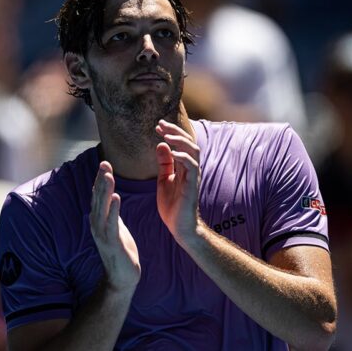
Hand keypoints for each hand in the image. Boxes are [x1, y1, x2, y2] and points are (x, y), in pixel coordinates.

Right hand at [90, 161, 140, 291]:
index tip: (105, 163)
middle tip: (105, 163)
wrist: (122, 277)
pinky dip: (113, 209)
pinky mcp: (111, 242)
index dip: (100, 180)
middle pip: (97, 198)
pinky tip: (116, 197)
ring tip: (109, 175)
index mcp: (99, 220)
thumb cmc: (121, 252)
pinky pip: (111, 222)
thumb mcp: (116, 228)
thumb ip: (112, 213)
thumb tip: (110, 197)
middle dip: (101, 180)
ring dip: (105, 191)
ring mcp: (102, 234)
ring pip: (102, 208)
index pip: (98, 196)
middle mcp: (97, 225)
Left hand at [155, 119, 200, 242]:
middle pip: (189, 142)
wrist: (179, 226)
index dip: (170, 132)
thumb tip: (161, 144)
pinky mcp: (192, 185)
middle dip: (175, 131)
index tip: (157, 126)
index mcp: (183, 167)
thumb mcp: (164, 179)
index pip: (180, 144)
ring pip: (193, 150)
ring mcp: (193, 176)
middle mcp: (190, 169)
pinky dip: (183, 157)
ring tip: (167, 135)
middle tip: (161, 124)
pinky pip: (192, 166)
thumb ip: (164, 163)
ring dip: (180, 140)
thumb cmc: (172, 205)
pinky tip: (173, 152)